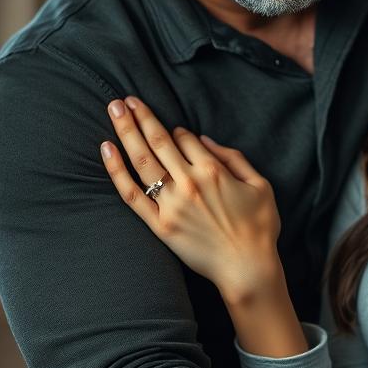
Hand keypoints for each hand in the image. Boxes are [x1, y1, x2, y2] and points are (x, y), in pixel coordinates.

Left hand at [100, 96, 280, 297]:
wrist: (247, 269)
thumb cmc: (259, 228)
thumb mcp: (261, 186)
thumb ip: (234, 158)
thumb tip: (204, 140)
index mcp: (213, 171)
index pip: (186, 139)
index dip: (177, 131)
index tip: (172, 130)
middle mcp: (188, 183)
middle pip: (158, 140)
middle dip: (141, 116)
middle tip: (125, 99)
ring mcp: (171, 204)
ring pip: (142, 160)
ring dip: (126, 131)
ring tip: (114, 110)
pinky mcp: (159, 225)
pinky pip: (131, 194)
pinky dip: (116, 171)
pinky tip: (106, 149)